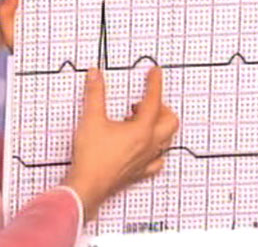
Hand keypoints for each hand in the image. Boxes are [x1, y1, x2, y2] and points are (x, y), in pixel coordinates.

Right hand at [63, 67, 178, 221]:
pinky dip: (155, 150)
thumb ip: (95, 93)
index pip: (153, 101)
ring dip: (158, 126)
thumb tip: (96, 76)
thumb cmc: (92, 156)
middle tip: (143, 101)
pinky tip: (144, 147)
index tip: (155, 72)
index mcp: (141, 130)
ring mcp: (146, 160)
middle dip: (161, 107)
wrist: (88, 185)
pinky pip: (157, 160)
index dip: (154, 83)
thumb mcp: (91, 118)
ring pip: (166, 140)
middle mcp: (148, 145)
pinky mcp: (139, 172)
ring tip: (138, 120)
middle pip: (169, 121)